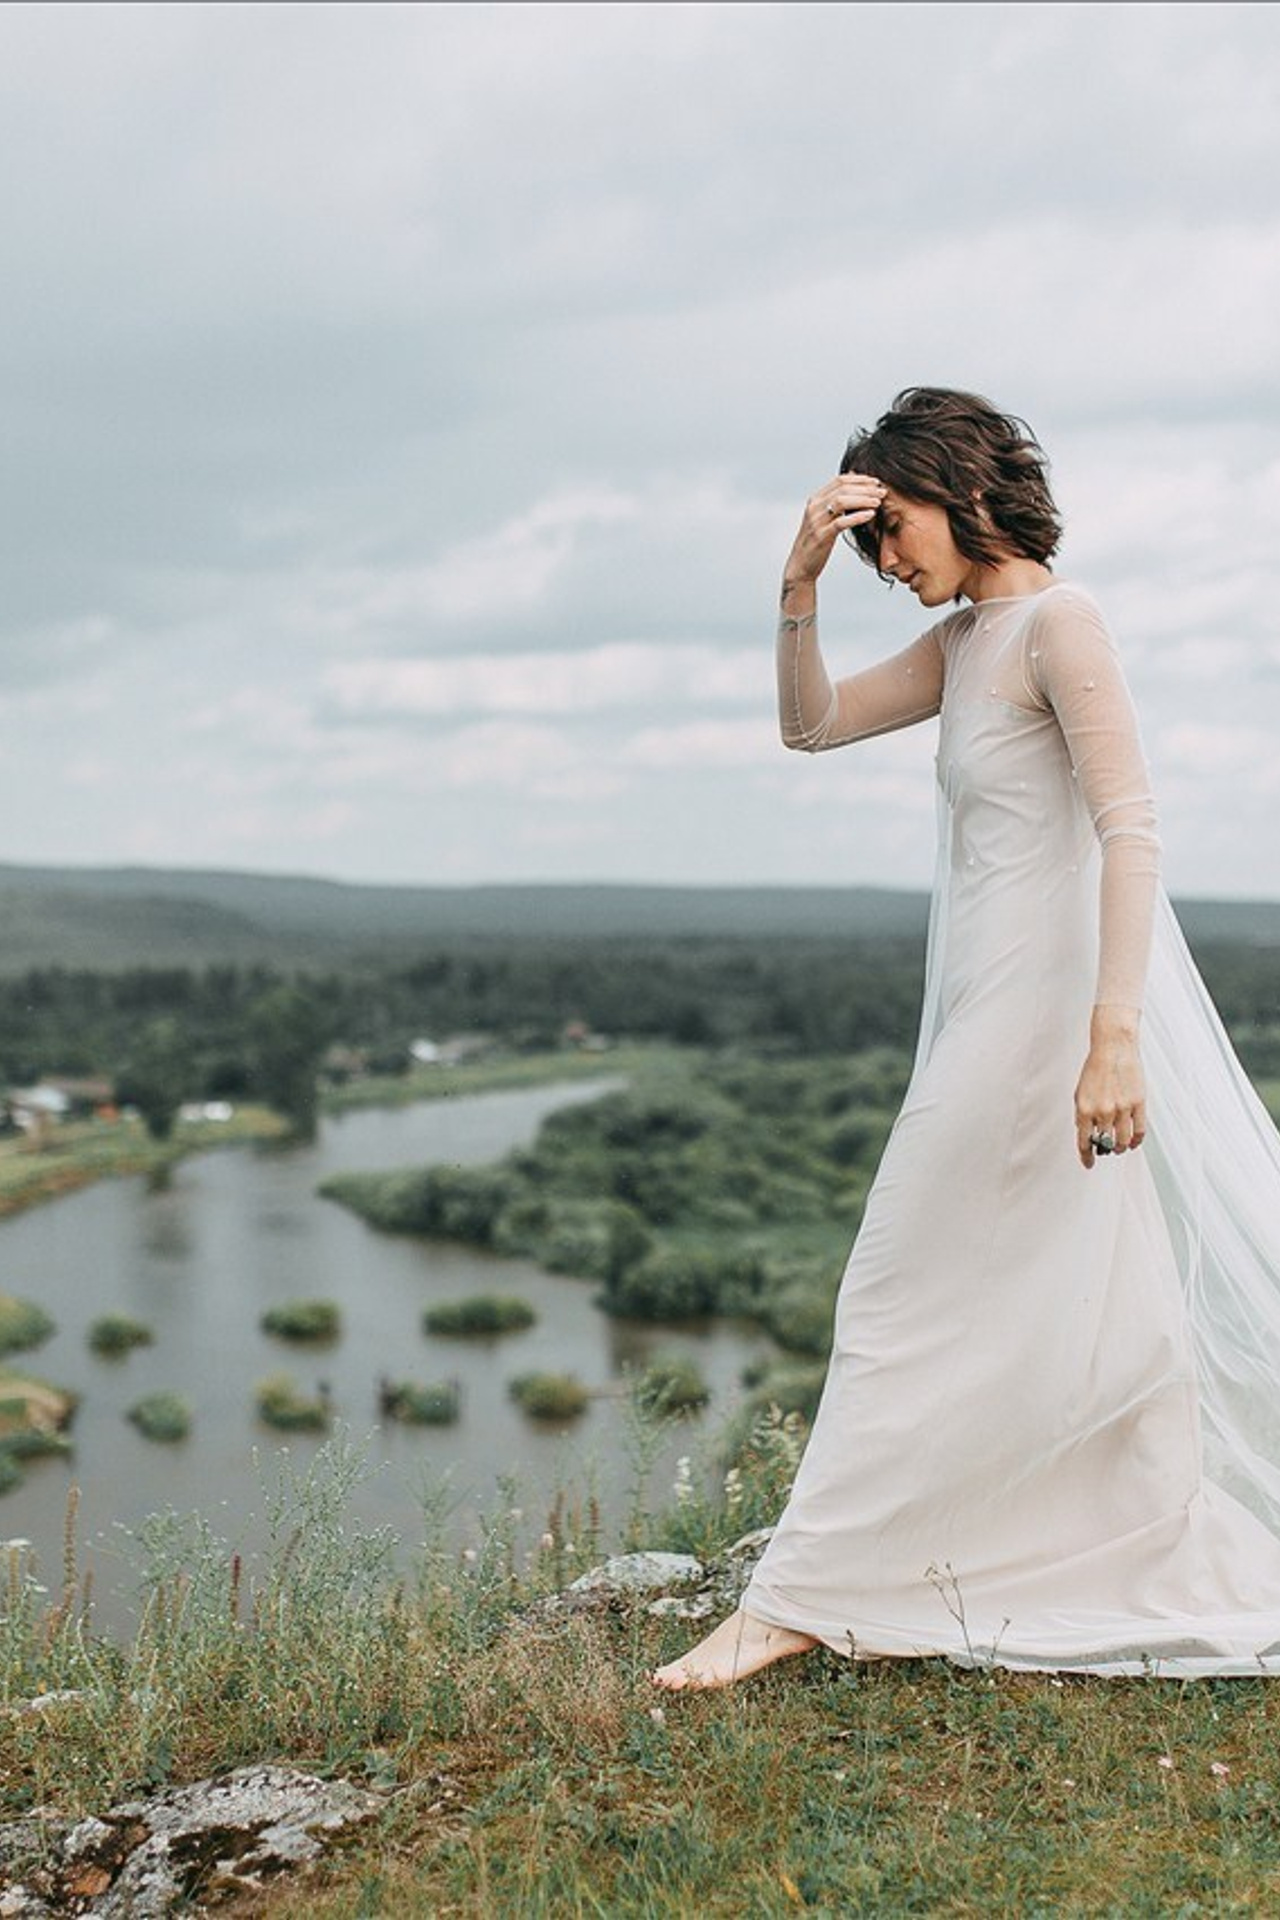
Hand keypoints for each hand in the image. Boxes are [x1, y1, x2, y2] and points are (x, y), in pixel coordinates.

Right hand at [782, 473, 885, 597]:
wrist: (801, 564)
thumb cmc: (817, 542)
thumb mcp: (825, 518)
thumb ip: (836, 503)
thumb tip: (855, 487)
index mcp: (816, 500)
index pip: (840, 480)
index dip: (860, 479)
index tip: (876, 483)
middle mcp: (815, 507)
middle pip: (842, 488)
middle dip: (865, 488)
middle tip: (882, 492)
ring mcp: (817, 521)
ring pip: (841, 502)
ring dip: (863, 500)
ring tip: (878, 502)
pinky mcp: (821, 536)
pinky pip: (841, 522)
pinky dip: (857, 517)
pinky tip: (870, 515)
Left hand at [1074, 1007, 1145, 1169]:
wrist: (1113, 1048)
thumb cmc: (1095, 1069)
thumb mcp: (1079, 1093)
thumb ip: (1082, 1115)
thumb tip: (1087, 1135)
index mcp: (1084, 1109)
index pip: (1084, 1142)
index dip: (1086, 1156)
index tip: (1089, 1163)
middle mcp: (1103, 1111)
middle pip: (1105, 1143)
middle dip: (1105, 1149)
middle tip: (1106, 1150)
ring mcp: (1122, 1108)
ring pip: (1122, 1140)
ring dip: (1120, 1147)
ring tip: (1119, 1146)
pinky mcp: (1138, 1104)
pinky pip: (1139, 1131)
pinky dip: (1135, 1140)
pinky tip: (1132, 1142)